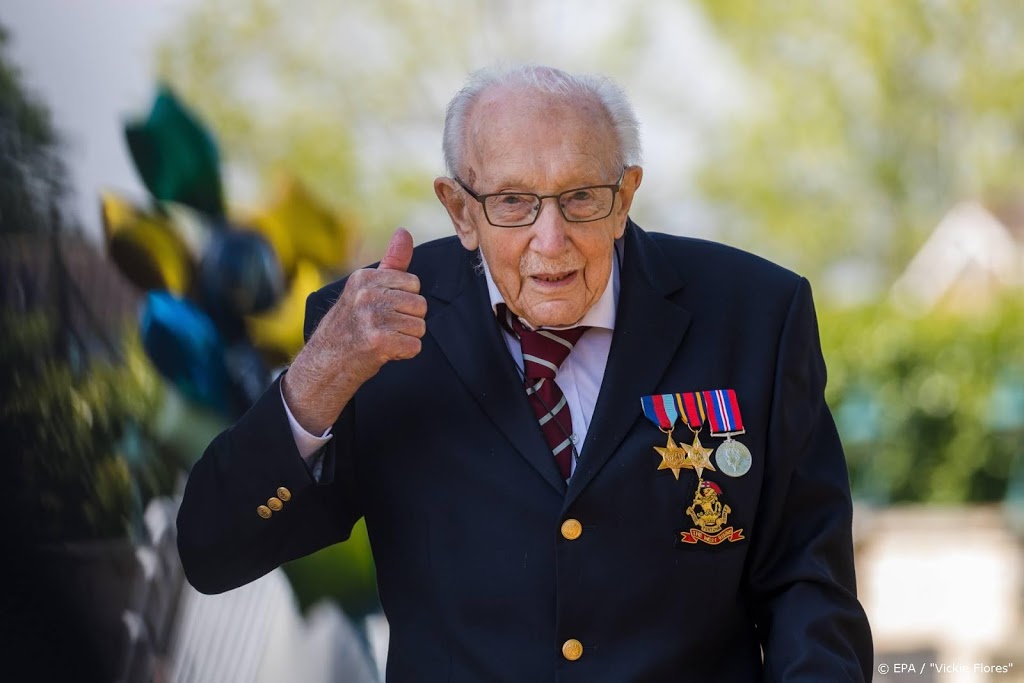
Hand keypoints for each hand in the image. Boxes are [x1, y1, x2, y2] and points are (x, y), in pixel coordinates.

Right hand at [282, 228, 426, 432]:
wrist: (326, 362)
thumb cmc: (350, 324)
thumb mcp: (366, 288)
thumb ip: (391, 262)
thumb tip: (404, 232)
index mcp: (364, 278)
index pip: (414, 283)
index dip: (405, 300)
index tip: (384, 309)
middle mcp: (367, 295)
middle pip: (420, 305)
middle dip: (408, 320)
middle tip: (384, 327)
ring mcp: (372, 318)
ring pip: (420, 327)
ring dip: (406, 338)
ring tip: (384, 339)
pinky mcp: (379, 342)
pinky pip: (415, 346)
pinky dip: (404, 353)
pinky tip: (385, 352)